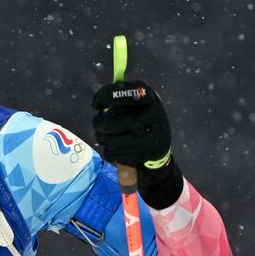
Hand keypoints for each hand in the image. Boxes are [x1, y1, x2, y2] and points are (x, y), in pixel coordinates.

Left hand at [91, 79, 183, 208]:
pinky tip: (118, 153)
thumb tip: (99, 101)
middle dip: (99, 123)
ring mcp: (150, 133)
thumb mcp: (137, 112)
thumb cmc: (141, 132)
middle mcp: (153, 112)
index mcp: (150, 97)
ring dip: (102, 139)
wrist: (159, 164)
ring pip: (108, 134)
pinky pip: (113, 151)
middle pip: (110, 117)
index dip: (103, 97)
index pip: (120, 91)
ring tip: (108, 140)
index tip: (95, 105)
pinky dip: (110, 153)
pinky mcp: (145, 152)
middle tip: (99, 126)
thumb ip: (120, 103)